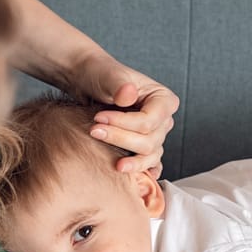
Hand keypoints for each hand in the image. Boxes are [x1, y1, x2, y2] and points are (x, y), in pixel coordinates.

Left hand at [67, 54, 179, 176]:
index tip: (98, 117)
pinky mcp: (144, 148)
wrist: (88, 84)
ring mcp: (156, 136)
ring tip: (110, 161)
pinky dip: (143, 171)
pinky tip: (132, 177)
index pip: (149, 121)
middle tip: (94, 131)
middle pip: (149, 141)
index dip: (124, 123)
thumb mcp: (108, 75)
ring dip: (129, 160)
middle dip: (121, 139)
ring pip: (149, 156)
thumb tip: (129, 94)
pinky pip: (150, 164)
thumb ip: (119, 84)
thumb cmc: (100, 75)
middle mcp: (164, 120)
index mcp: (163, 99)